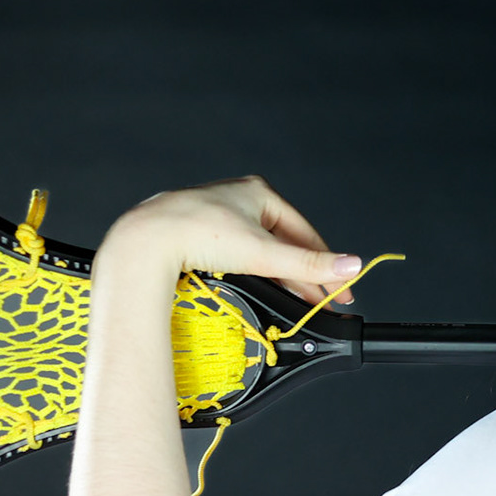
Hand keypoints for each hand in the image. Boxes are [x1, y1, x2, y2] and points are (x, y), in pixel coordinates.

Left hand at [105, 175, 361, 306]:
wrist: (144, 243)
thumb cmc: (195, 235)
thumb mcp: (262, 253)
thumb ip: (308, 264)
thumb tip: (351, 265)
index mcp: (260, 193)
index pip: (305, 234)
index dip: (325, 265)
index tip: (339, 290)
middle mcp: (239, 199)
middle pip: (283, 244)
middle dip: (303, 275)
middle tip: (320, 302)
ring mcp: (217, 215)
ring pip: (259, 250)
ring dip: (277, 276)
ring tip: (293, 300)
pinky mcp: (197, 234)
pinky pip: (236, 255)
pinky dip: (251, 272)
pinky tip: (256, 286)